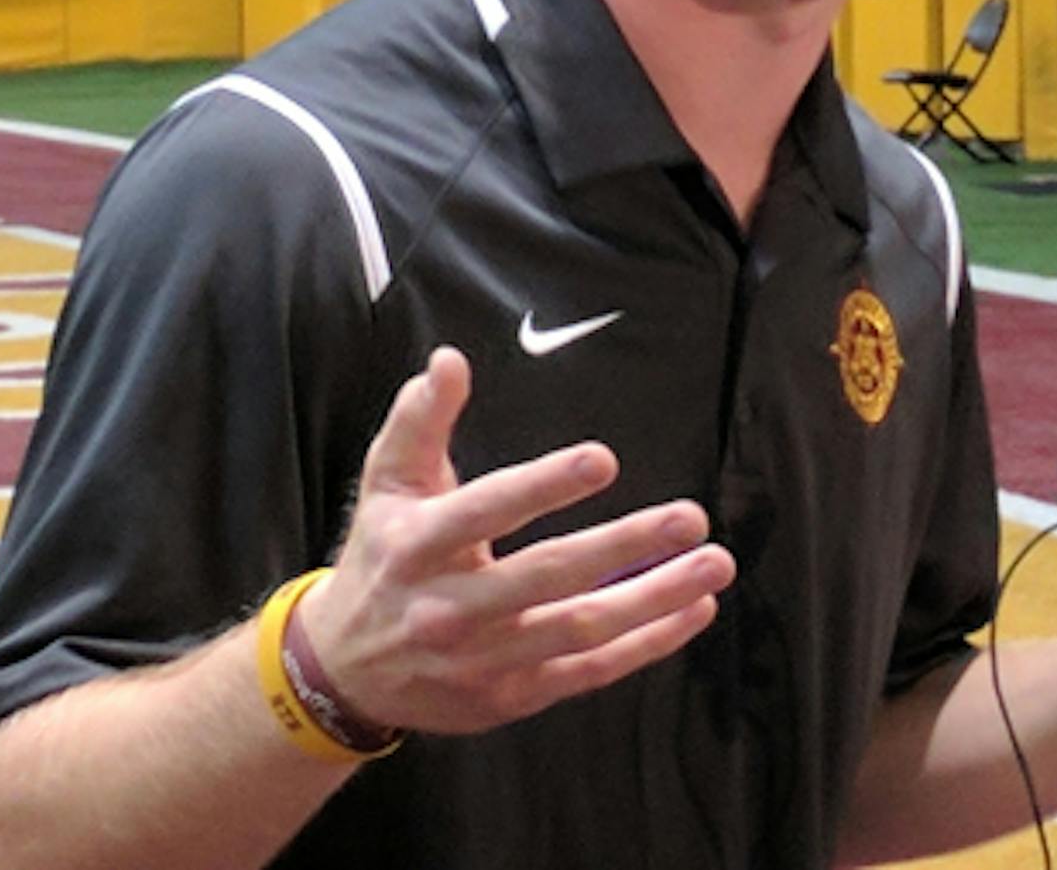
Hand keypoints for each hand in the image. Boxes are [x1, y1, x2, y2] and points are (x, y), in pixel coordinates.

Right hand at [296, 348, 735, 735]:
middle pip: (548, 575)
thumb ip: (420, 419)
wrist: (344, 670)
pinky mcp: (511, 696)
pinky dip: (647, 644)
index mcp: (419, 545)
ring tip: (712, 563)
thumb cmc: (382, 557)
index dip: (546, 486)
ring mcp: (484, 659)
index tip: (604, 460)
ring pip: (580, 628)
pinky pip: (590, 671)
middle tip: (690, 517)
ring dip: (654, 597)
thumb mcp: (388, 483)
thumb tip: (450, 359)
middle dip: (624, 545)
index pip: (487, 510)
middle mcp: (451, 607)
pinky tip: (693, 610)